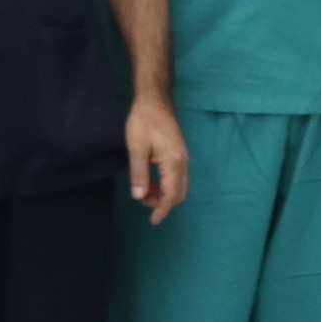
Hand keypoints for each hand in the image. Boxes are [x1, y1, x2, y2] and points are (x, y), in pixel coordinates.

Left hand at [127, 96, 189, 224]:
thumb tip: (139, 196)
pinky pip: (176, 176)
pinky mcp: (179, 153)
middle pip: (179, 193)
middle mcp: (183, 162)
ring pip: (179, 185)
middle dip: (162, 202)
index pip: (171, 195)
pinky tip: (150, 181)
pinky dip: (165, 184)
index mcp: (174, 163)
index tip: (153, 220)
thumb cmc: (144, 122)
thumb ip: (139, 174)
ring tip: (144, 191)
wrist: (155, 100)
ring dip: (163, 193)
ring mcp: (183, 157)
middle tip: (143, 202)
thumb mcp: (137, 149)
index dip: (162, 209)